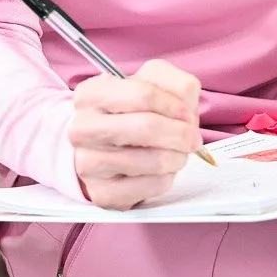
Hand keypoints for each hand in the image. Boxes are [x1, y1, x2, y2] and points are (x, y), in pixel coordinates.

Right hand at [70, 59, 204, 209]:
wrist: (106, 148)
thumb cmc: (134, 112)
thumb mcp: (154, 83)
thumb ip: (177, 85)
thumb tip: (186, 113)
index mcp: (91, 94)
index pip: (142, 95)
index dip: (175, 105)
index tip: (188, 114)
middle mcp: (83, 128)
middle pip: (146, 127)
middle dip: (181, 133)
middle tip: (193, 138)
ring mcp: (88, 164)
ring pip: (154, 160)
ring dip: (178, 156)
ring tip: (177, 152)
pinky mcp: (102, 193)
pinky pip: (153, 185)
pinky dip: (168, 177)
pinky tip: (161, 170)